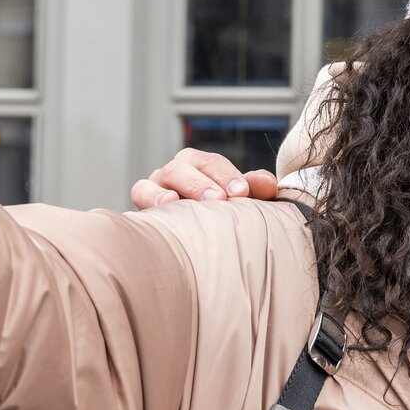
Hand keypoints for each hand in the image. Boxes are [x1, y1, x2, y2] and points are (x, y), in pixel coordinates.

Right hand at [131, 147, 277, 208]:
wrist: (199, 246)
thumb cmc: (224, 216)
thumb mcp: (242, 202)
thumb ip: (256, 189)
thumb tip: (269, 185)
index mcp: (200, 165)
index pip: (212, 163)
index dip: (226, 174)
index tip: (242, 192)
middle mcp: (176, 172)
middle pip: (185, 166)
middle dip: (203, 181)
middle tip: (220, 199)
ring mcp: (157, 186)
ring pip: (162, 176)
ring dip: (176, 189)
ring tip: (189, 201)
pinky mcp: (144, 206)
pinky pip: (141, 192)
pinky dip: (151, 196)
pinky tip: (166, 205)